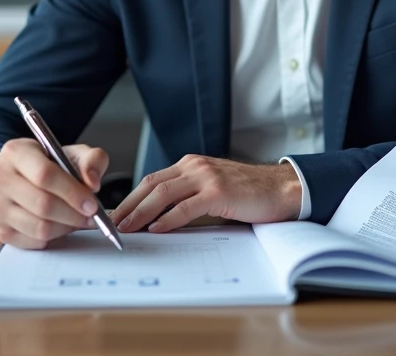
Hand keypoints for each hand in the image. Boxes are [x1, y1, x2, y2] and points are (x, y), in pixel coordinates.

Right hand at [0, 139, 109, 249]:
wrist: (18, 179)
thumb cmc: (48, 165)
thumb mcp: (71, 153)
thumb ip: (91, 159)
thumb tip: (92, 182)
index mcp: (16, 152)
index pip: (44, 175)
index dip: (72, 192)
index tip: (91, 203)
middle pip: (42, 204)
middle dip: (73, 214)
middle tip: (91, 216)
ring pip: (39, 227)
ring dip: (66, 227)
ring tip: (78, 219)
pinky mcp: (0, 230)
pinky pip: (34, 242)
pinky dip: (54, 237)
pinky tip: (61, 225)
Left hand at [111, 155, 300, 233]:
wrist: (282, 189)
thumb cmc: (249, 194)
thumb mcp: (213, 190)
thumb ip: (188, 198)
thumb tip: (158, 220)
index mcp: (192, 164)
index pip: (153, 180)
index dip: (131, 198)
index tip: (117, 215)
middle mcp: (196, 166)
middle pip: (152, 184)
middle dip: (129, 206)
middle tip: (113, 224)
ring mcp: (207, 177)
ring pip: (164, 194)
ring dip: (141, 213)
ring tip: (128, 228)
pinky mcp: (219, 192)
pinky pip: (186, 207)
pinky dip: (168, 219)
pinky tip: (156, 229)